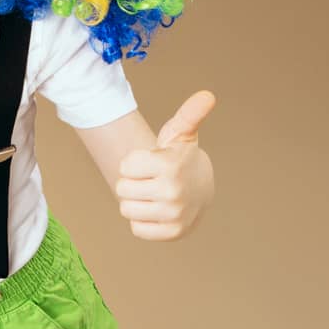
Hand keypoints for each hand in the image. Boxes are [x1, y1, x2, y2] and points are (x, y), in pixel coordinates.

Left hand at [115, 90, 215, 240]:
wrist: (201, 190)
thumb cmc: (180, 158)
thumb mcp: (181, 134)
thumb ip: (188, 114)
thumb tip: (207, 95)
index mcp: (169, 165)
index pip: (124, 166)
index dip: (134, 164)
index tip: (150, 163)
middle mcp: (173, 191)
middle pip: (121, 189)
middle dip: (132, 183)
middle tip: (151, 181)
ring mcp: (173, 214)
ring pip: (126, 209)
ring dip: (136, 202)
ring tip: (153, 195)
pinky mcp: (172, 233)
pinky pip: (136, 228)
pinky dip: (143, 222)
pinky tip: (157, 211)